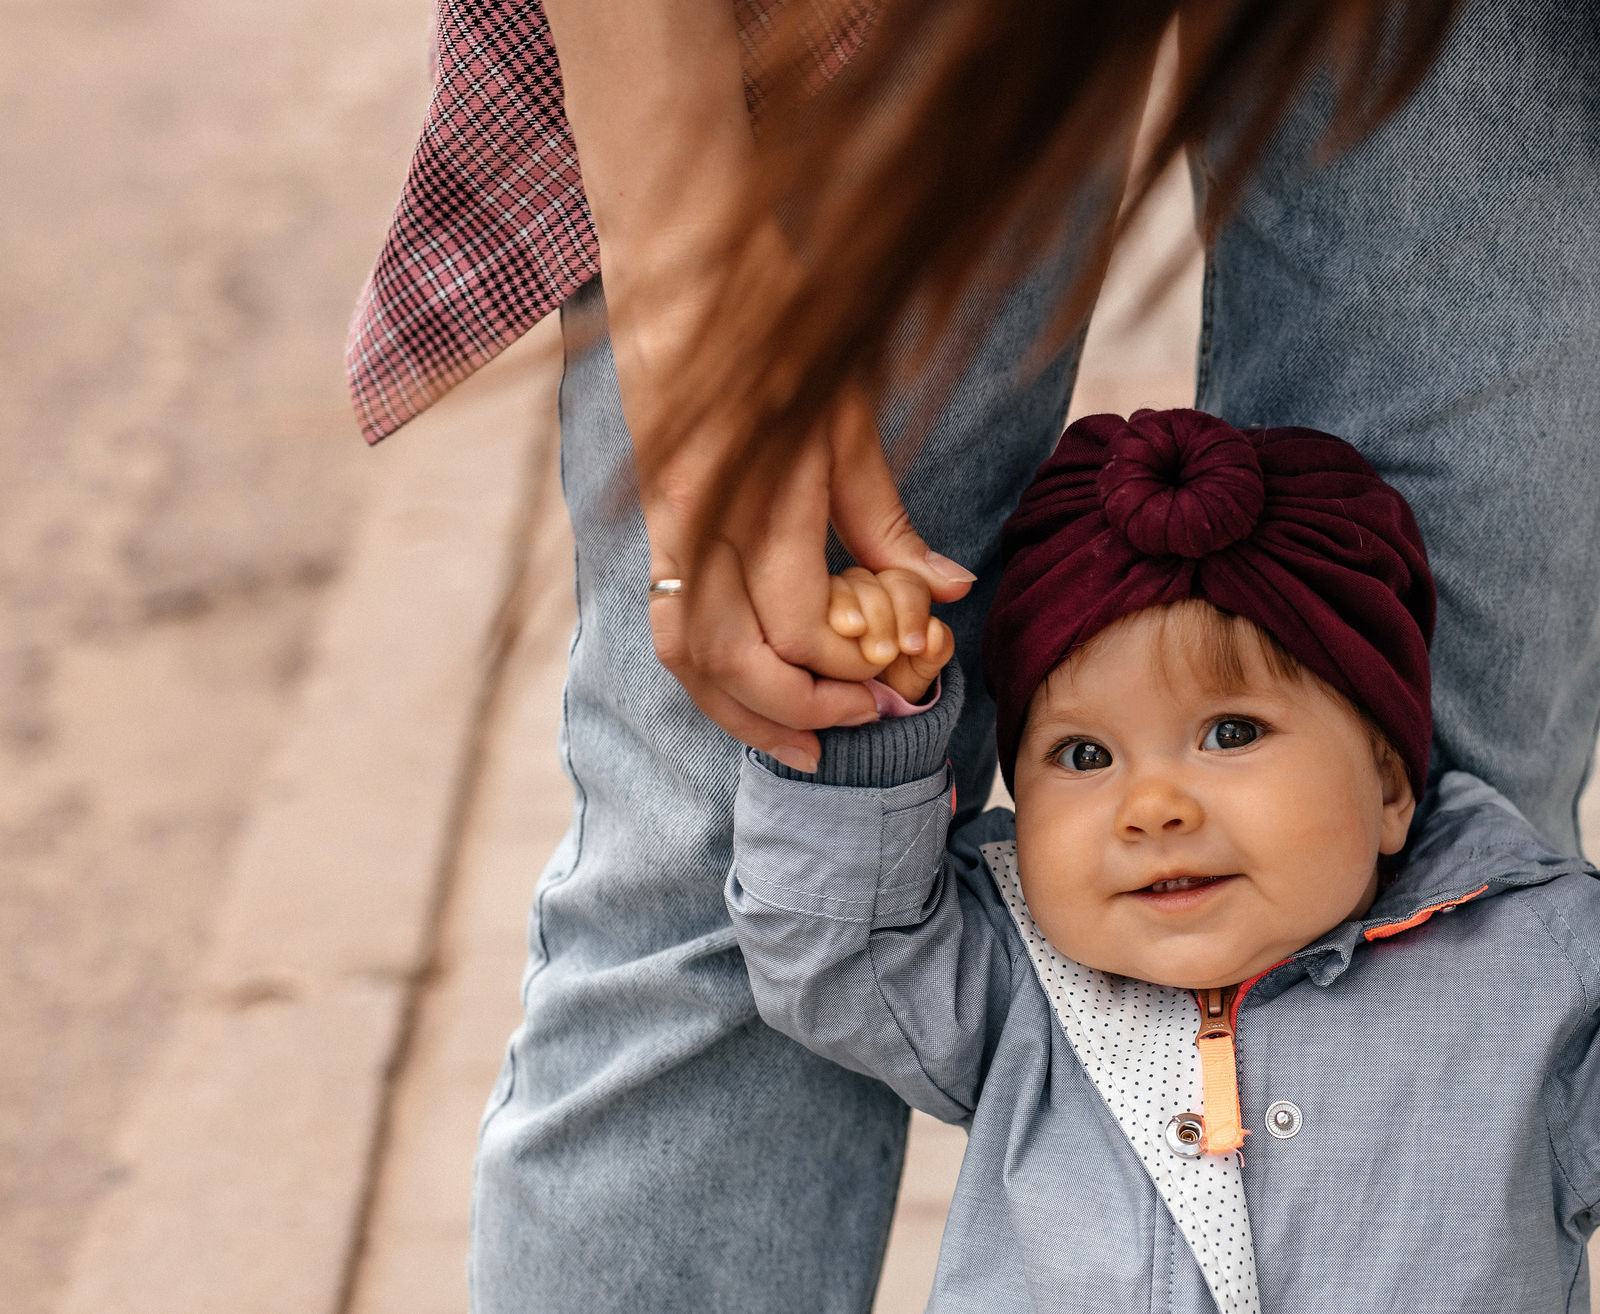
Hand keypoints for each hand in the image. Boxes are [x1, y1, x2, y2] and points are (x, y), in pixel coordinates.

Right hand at [634, 332, 975, 769]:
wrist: (690, 277)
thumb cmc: (783, 340)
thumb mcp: (848, 419)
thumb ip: (888, 519)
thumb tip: (948, 591)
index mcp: (756, 489)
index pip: (795, 626)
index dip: (848, 671)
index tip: (897, 676)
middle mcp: (697, 517)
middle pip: (731, 659)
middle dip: (801, 710)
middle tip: (865, 721)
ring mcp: (664, 524)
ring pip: (683, 656)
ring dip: (745, 715)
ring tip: (807, 749)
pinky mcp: (651, 528)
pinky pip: (667, 628)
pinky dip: (711, 680)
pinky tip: (757, 705)